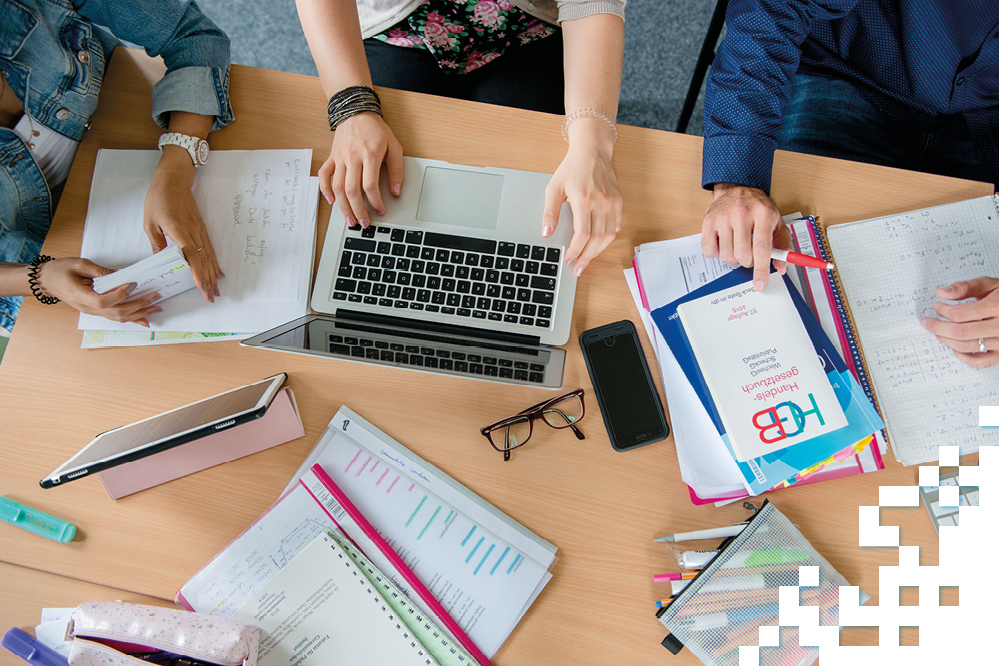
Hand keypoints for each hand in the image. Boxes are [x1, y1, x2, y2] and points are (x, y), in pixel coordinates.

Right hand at [35, 258, 161, 325]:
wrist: (47, 280)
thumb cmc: (60, 271)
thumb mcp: (79, 264)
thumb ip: (100, 271)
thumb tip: (122, 274)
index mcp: (80, 296)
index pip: (103, 301)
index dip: (120, 295)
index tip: (133, 284)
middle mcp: (88, 308)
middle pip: (116, 312)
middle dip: (138, 304)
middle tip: (154, 296)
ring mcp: (92, 312)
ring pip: (119, 317)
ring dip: (139, 313)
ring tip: (156, 307)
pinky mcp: (97, 311)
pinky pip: (116, 317)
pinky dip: (132, 319)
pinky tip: (145, 319)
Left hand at [144, 151, 220, 302]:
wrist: (173, 179)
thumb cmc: (159, 198)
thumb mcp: (150, 222)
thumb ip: (157, 243)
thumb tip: (160, 261)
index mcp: (179, 231)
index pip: (192, 257)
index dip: (197, 274)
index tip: (202, 288)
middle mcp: (193, 232)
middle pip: (203, 260)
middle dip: (207, 280)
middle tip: (211, 297)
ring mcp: (199, 230)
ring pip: (209, 256)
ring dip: (213, 274)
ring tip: (216, 289)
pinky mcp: (201, 228)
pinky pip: (209, 249)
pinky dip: (214, 262)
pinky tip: (217, 271)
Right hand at [319, 112, 402, 227]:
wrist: (355, 112)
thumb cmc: (376, 130)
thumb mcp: (394, 146)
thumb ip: (396, 169)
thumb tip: (395, 191)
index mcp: (369, 155)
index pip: (370, 185)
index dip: (375, 202)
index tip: (380, 211)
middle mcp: (352, 157)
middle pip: (352, 190)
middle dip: (358, 210)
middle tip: (364, 223)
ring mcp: (339, 158)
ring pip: (337, 187)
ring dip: (343, 206)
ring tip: (350, 219)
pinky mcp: (331, 157)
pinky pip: (324, 175)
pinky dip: (324, 189)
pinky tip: (331, 201)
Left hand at [542, 131, 622, 276]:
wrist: (592, 151)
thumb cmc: (572, 168)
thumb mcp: (554, 188)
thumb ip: (549, 212)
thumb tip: (546, 233)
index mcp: (584, 200)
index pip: (582, 235)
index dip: (576, 251)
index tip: (569, 259)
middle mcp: (601, 202)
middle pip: (597, 240)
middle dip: (586, 257)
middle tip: (578, 269)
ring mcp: (613, 202)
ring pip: (608, 236)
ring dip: (597, 252)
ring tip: (586, 260)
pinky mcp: (619, 202)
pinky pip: (616, 227)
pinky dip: (607, 240)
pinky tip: (598, 246)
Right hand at [701, 184, 790, 290]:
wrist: (738, 189)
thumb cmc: (758, 208)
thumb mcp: (777, 222)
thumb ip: (782, 245)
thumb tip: (780, 267)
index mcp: (763, 214)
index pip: (762, 248)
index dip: (761, 270)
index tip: (760, 284)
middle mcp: (742, 214)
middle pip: (743, 255)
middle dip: (748, 262)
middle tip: (750, 254)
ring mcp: (723, 217)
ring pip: (726, 256)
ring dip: (733, 258)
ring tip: (737, 246)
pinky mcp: (708, 222)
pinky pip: (710, 251)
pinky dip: (717, 253)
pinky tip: (724, 242)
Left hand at [920, 277, 998, 366]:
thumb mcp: (991, 285)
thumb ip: (966, 287)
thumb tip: (943, 292)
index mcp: (997, 306)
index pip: (960, 314)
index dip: (943, 310)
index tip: (936, 306)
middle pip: (959, 332)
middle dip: (938, 327)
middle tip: (927, 322)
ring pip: (966, 346)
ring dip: (946, 340)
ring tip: (938, 332)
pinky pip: (980, 361)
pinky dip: (964, 357)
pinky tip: (955, 348)